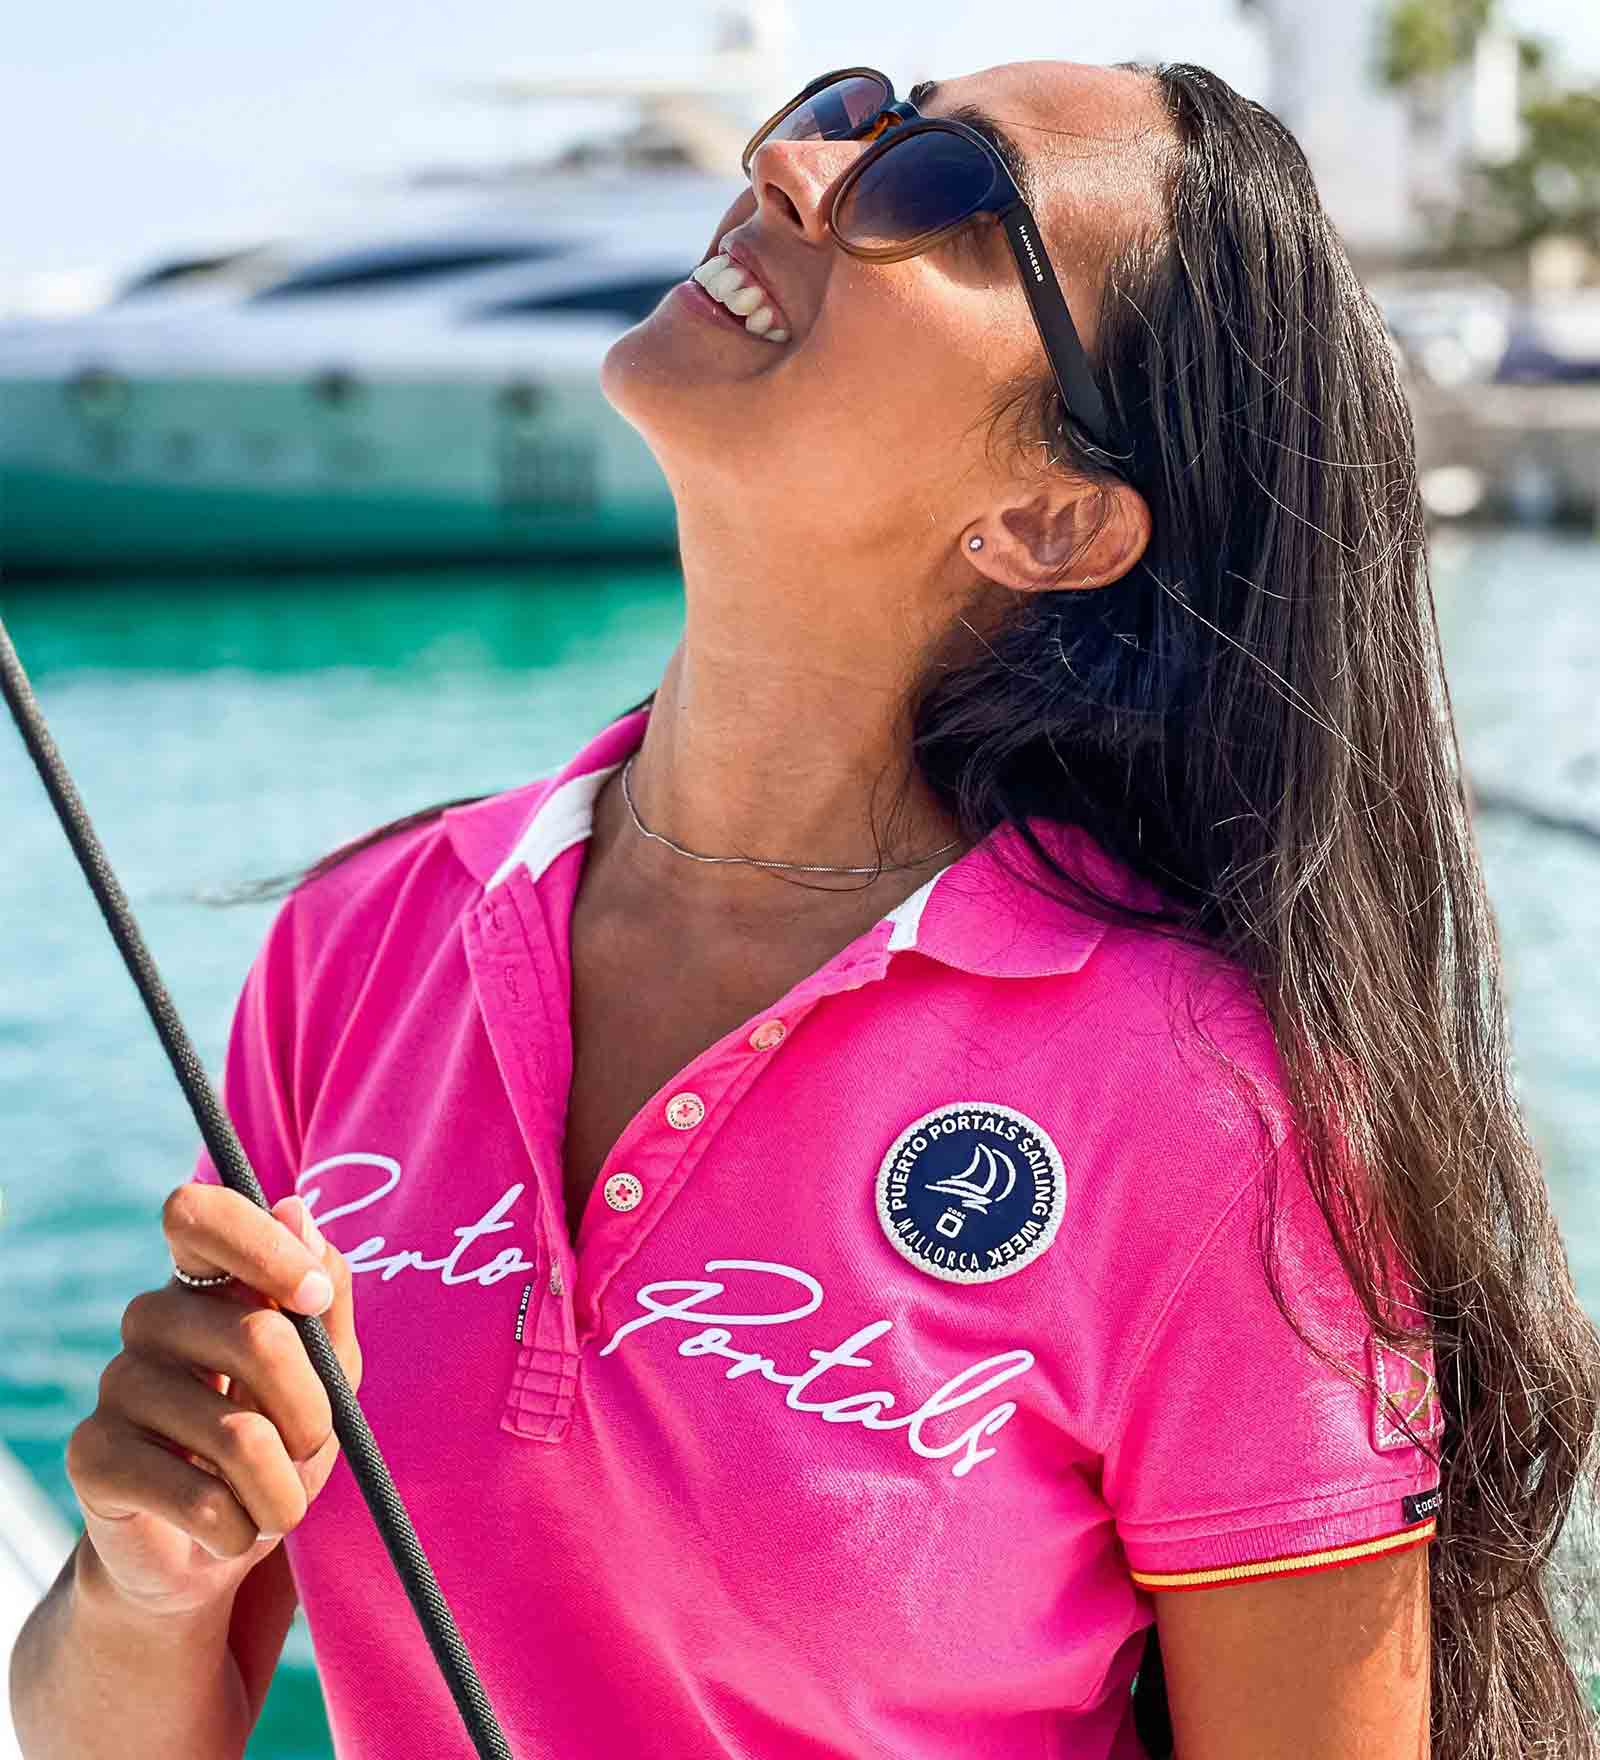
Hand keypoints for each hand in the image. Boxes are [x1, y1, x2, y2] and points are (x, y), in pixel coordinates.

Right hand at [65, 1182, 360, 1617]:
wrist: (213, 1544)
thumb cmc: (278, 1442)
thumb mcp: (326, 1369)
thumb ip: (324, 1292)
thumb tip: (295, 1208)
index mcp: (206, 1282)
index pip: (199, 1212)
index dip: (262, 1246)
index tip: (311, 1299)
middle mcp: (151, 1319)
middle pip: (255, 1336)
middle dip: (313, 1408)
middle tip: (316, 1445)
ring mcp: (116, 1384)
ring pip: (238, 1432)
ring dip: (283, 1488)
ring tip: (276, 1503)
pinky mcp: (91, 1455)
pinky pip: (198, 1496)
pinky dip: (240, 1526)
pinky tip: (230, 1529)